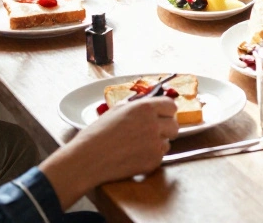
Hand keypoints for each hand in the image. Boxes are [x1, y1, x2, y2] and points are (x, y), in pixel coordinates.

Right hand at [41, 97, 178, 208]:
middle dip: (166, 128)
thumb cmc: (98, 133)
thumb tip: (150, 102)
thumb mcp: (117, 110)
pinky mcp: (153, 161)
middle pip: (174, 125)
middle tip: (152, 132)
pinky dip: (151, 156)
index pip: (171, 106)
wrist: (88, 158)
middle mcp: (153, 123)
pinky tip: (135, 156)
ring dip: (158, 143)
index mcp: (145, 108)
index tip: (162, 116)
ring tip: (138, 145)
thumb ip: (137, 106)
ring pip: (168, 141)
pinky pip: (161, 156)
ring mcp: (155, 143)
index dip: (166, 112)